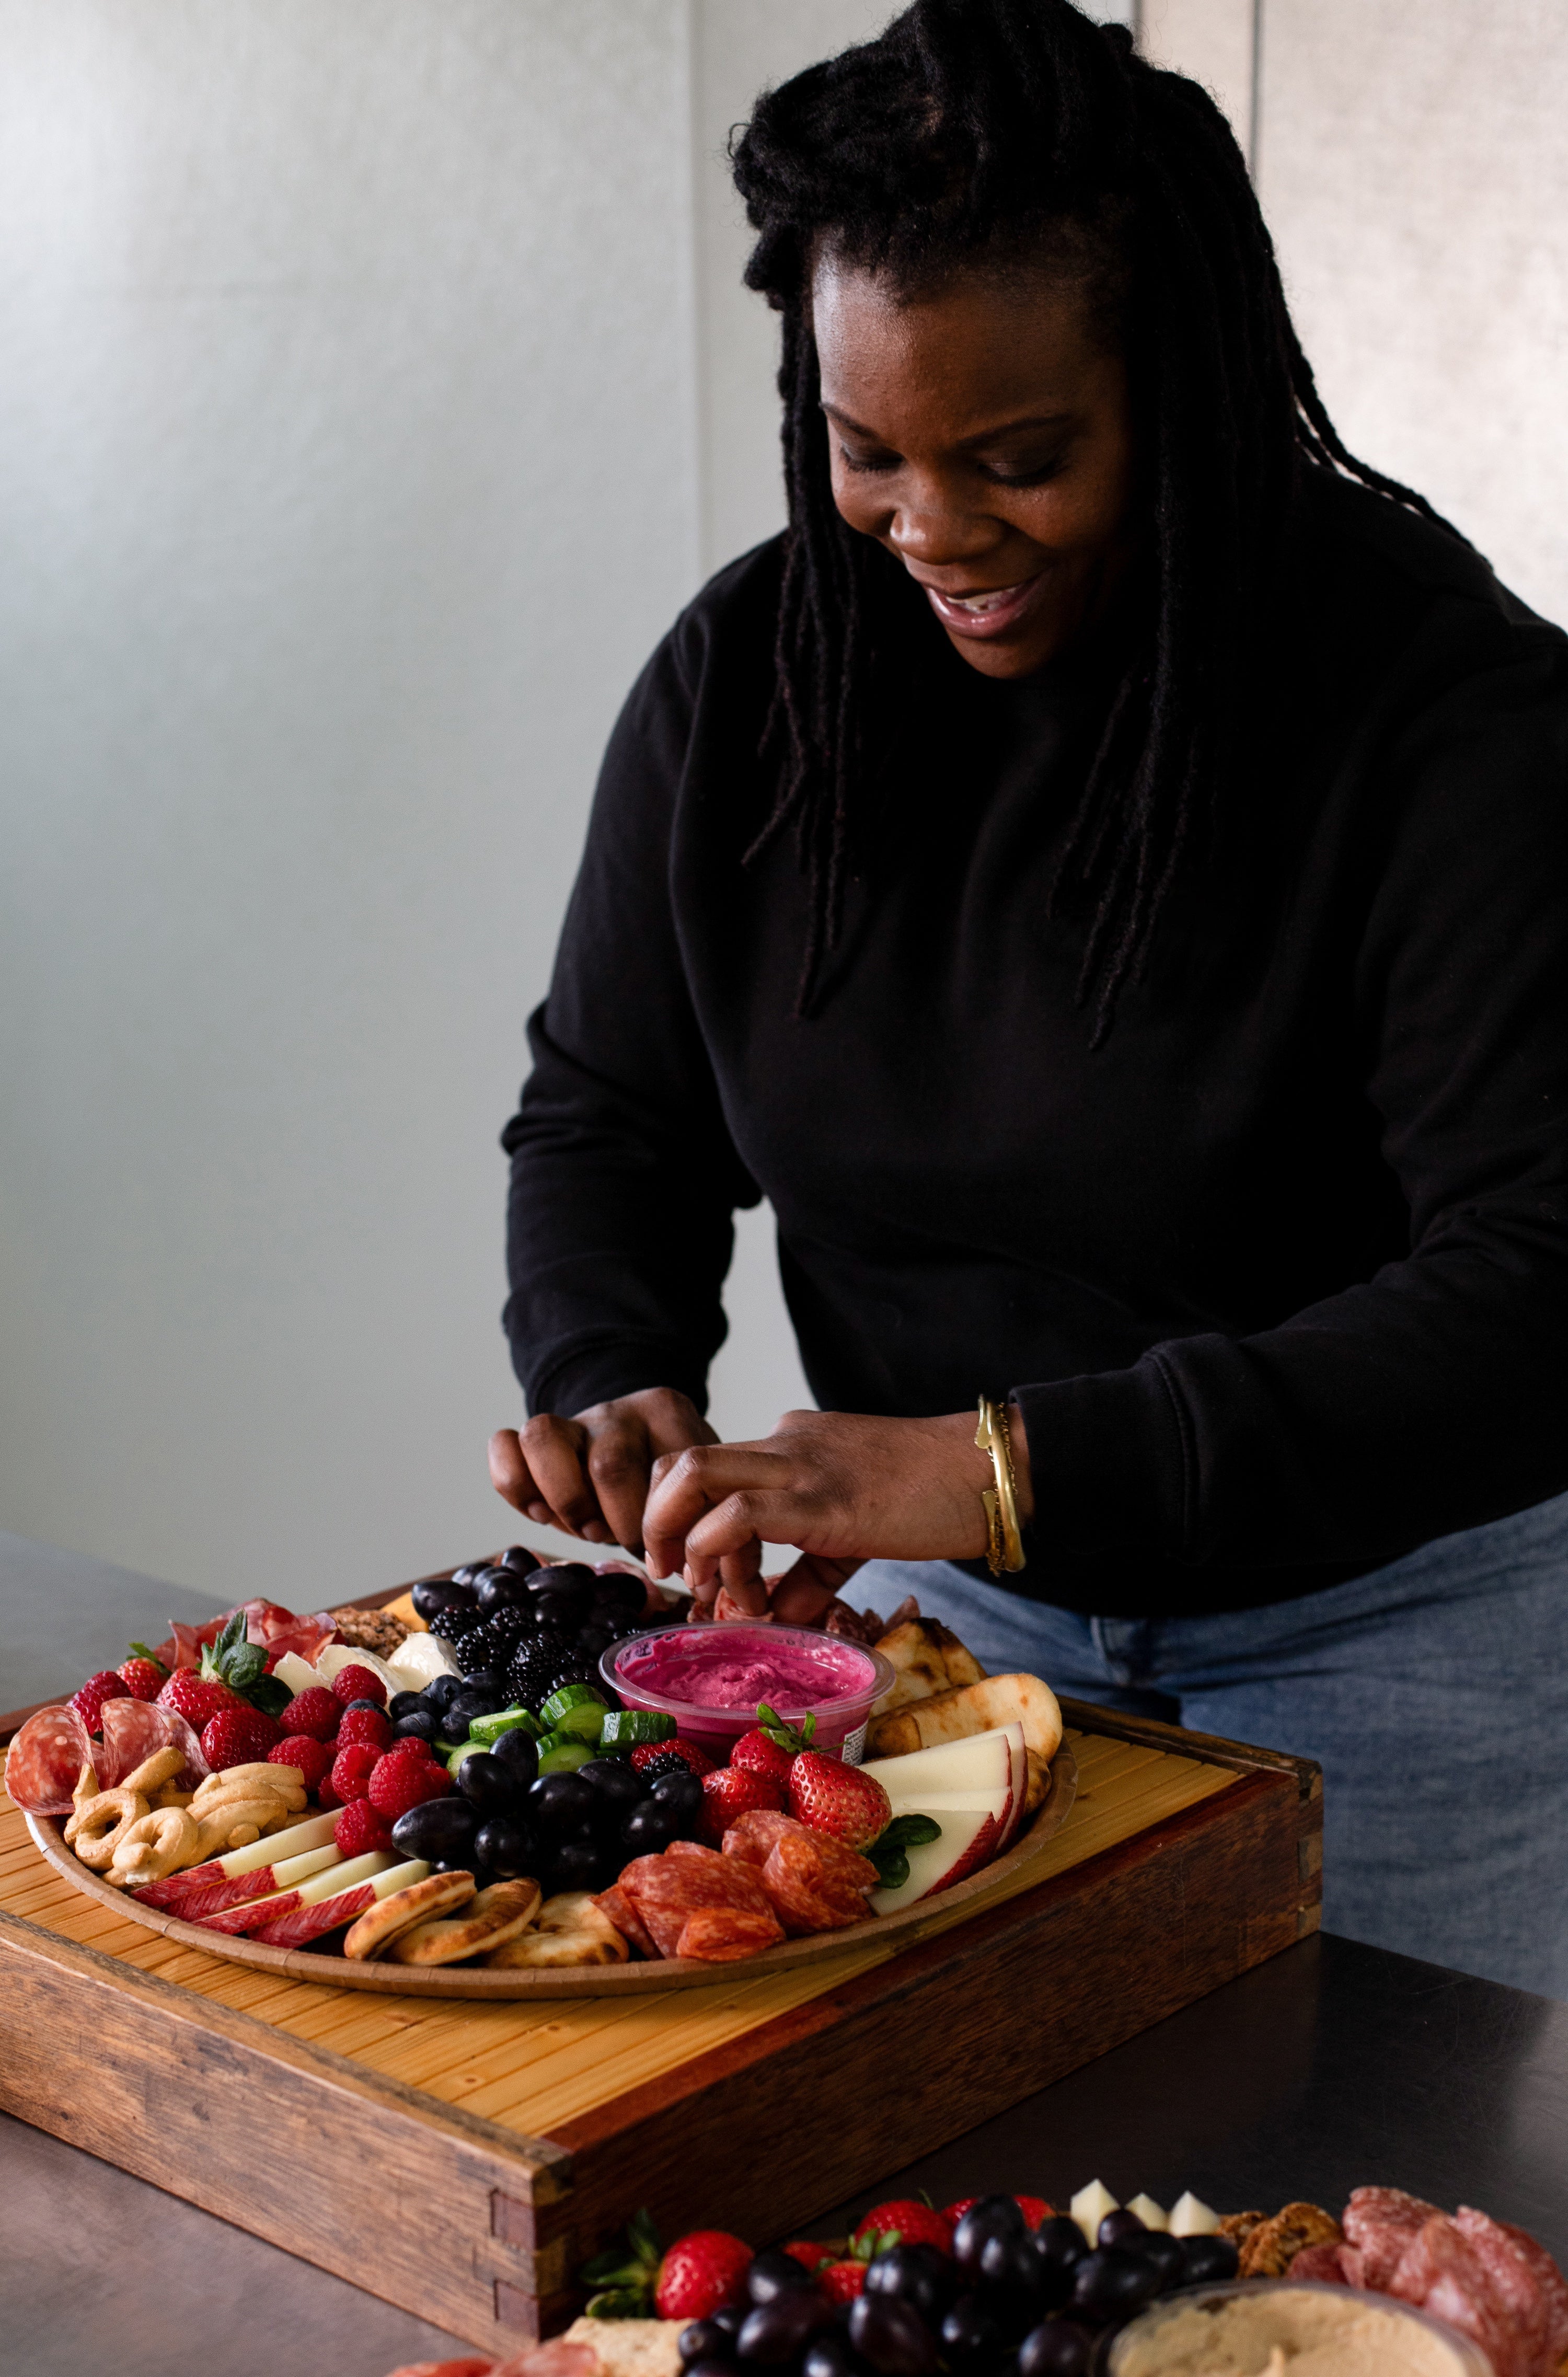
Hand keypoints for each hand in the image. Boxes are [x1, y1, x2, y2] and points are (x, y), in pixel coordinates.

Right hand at [488, 1388, 715, 1553]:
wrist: (646, 1450)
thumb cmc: (671, 1487)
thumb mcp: (696, 1494)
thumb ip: (698, 1518)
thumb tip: (693, 1572)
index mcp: (666, 1414)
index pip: (662, 1471)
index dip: (655, 1523)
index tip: (661, 1549)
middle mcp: (617, 1410)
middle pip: (608, 1465)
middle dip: (614, 1521)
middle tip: (621, 1537)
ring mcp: (573, 1419)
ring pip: (542, 1437)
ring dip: (563, 1499)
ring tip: (583, 1525)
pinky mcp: (536, 1439)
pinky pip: (504, 1445)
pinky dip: (515, 1485)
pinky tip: (544, 1512)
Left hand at [643, 1405, 1033, 1615]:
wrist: (988, 1471)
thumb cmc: (933, 1497)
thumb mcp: (856, 1534)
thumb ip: (810, 1574)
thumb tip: (776, 1617)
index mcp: (789, 1444)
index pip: (703, 1464)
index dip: (677, 1515)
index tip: (690, 1569)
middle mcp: (781, 1444)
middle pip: (679, 1461)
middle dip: (654, 1519)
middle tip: (668, 1572)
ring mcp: (798, 1466)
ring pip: (692, 1475)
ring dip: (674, 1533)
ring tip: (694, 1584)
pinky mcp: (821, 1499)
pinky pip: (739, 1515)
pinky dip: (722, 1556)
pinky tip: (744, 1597)